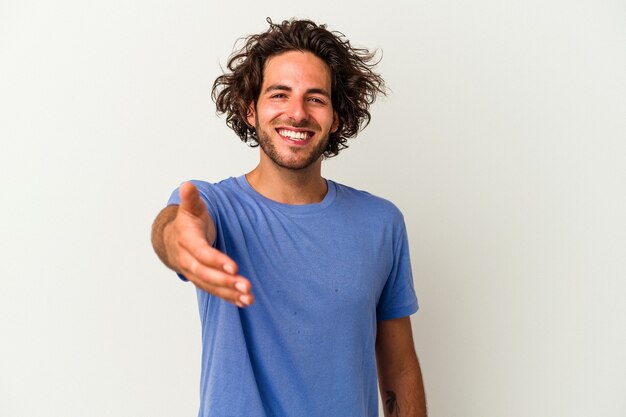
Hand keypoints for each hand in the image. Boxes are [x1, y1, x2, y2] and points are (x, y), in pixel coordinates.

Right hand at [163, 182, 253, 306]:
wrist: (173, 239)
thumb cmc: (188, 222)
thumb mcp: (190, 208)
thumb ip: (191, 198)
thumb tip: (187, 185)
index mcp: (187, 241)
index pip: (201, 253)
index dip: (216, 261)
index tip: (234, 267)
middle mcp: (188, 260)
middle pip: (206, 274)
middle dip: (226, 282)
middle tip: (246, 286)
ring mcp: (194, 273)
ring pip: (211, 286)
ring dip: (230, 293)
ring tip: (248, 297)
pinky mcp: (202, 280)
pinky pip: (214, 291)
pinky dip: (229, 298)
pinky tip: (244, 302)